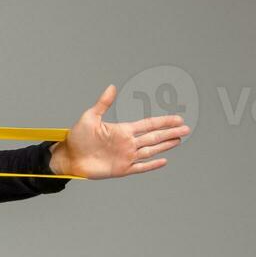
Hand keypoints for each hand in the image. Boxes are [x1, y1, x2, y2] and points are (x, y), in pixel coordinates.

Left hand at [50, 84, 189, 179]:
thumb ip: (103, 103)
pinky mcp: (121, 169)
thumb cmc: (77, 137)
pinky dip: (152, 165)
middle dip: (170, 132)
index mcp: (123, 130)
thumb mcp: (90, 117)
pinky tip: (163, 160)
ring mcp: (125, 156)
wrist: (68, 157)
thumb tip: (112, 87)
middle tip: (186, 128)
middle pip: (154, 136)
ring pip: (151, 150)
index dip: (163, 121)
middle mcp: (127, 143)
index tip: (177, 118)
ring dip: (165, 145)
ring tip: (179, 140)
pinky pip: (140, 167)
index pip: (148, 124)